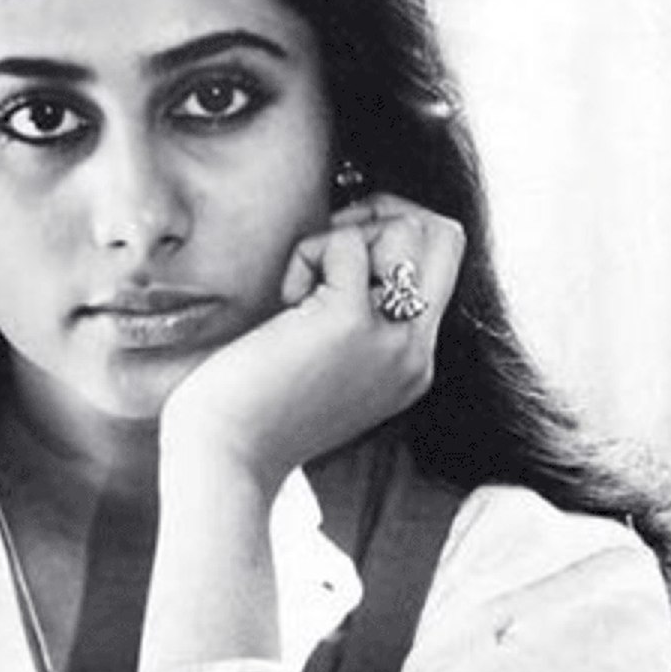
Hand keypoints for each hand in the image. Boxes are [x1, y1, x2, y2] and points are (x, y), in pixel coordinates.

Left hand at [158, 192, 467, 498]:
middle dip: (386, 213)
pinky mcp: (350, 322)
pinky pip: (344, 242)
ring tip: (303, 284)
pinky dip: (306, 251)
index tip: (340, 249)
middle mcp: (415, 354)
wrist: (224, 458)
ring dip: (345, 233)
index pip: (441, 264)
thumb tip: (353, 239)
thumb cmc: (255, 407)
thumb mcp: (325, 362)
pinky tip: (283, 299)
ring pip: (404, 229)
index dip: (393, 234)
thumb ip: (356, 317)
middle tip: (330, 242)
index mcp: (413, 364)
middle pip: (446, 237)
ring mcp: (390, 339)